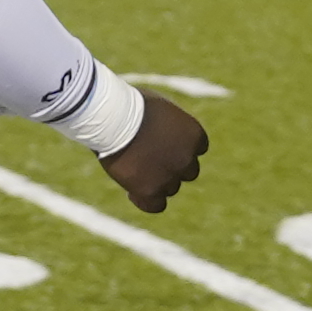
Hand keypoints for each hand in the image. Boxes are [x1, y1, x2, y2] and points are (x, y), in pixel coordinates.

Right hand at [104, 93, 210, 214]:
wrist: (114, 118)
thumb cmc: (130, 104)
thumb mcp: (158, 109)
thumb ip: (168, 126)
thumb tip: (163, 135)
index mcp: (194, 135)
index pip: (197, 149)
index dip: (180, 148)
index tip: (163, 144)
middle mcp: (188, 159)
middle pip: (187, 171)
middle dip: (171, 166)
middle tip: (149, 159)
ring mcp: (170, 177)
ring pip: (170, 188)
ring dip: (156, 182)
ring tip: (133, 170)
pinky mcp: (151, 191)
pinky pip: (155, 205)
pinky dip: (146, 201)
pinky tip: (132, 192)